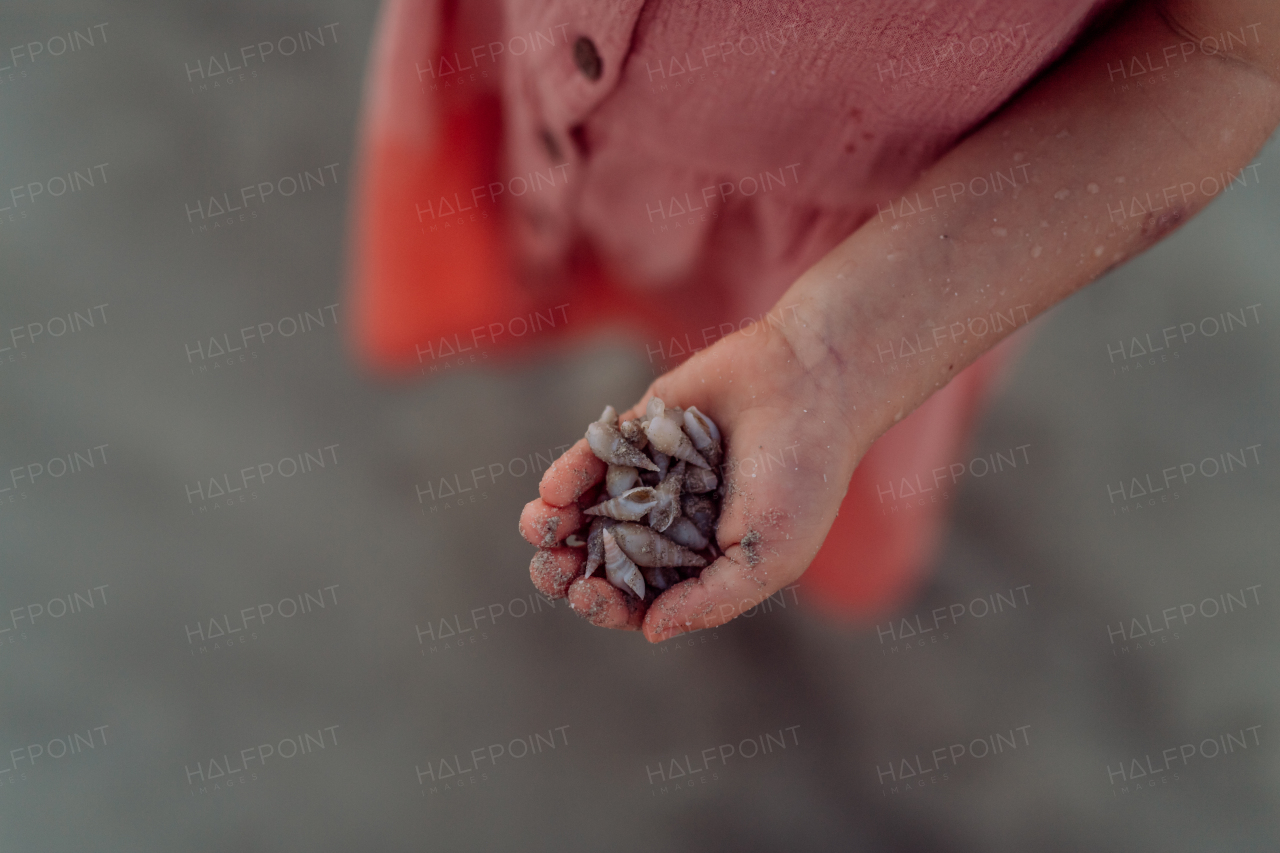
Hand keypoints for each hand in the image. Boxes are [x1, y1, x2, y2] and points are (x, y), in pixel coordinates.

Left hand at [520, 311, 865, 641]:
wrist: (812, 384)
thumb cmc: (804, 477)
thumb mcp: (769, 558)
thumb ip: (711, 600)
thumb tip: (650, 632)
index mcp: (701, 562)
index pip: (641, 598)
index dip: (608, 605)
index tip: (589, 596)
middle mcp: (670, 524)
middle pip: (602, 559)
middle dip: (567, 570)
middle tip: (551, 571)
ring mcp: (651, 476)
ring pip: (586, 511)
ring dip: (552, 525)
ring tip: (539, 529)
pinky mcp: (639, 430)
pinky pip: (593, 457)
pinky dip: (569, 474)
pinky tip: (553, 491)